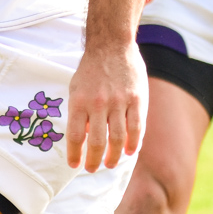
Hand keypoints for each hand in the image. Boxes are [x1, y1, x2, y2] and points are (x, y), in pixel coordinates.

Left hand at [65, 42, 145, 171]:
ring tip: (110, 164)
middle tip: (93, 168)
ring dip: (114, 156)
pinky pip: (137, 126)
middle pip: (98, 142)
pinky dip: (133, 143)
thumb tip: (85, 138)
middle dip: (94, 160)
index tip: (74, 165)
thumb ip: (80, 113)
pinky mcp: (137, 98)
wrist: (111, 45)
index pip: (76, 136)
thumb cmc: (90, 71)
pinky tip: (129, 152)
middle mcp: (98, 103)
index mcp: (79, 102)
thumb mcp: (76, 90)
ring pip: (118, 138)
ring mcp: (119, 101)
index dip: (75, 155)